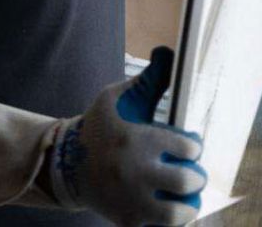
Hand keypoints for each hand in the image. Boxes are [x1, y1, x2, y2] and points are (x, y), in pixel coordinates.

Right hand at [49, 46, 207, 226]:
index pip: (188, 147)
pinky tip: (167, 207)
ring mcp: (130, 201)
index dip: (193, 145)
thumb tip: (170, 51)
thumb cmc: (100, 127)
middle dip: (196, 176)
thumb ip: (150, 78)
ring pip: (177, 214)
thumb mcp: (118, 97)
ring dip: (189, 204)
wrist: (66, 166)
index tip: (188, 145)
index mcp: (136, 140)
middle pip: (187, 181)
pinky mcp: (126, 221)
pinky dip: (169, 220)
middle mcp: (134, 173)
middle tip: (192, 171)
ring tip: (186, 195)